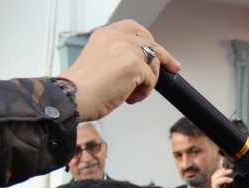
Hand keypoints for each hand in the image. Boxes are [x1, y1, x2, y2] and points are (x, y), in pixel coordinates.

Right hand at [60, 20, 180, 121]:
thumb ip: (119, 56)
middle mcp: (116, 37)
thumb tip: (141, 65)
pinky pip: (151, 80)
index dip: (149, 39)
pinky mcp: (135, 64)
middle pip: (151, 43)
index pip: (134, 28)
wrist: (74, 96)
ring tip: (129, 94)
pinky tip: (128, 97)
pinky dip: (143, 92)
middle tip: (174, 67)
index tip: (158, 51)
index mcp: (105, 34)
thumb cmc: (83, 87)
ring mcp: (126, 49)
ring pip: (154, 64)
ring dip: (147, 82)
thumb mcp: (101, 61)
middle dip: (165, 57)